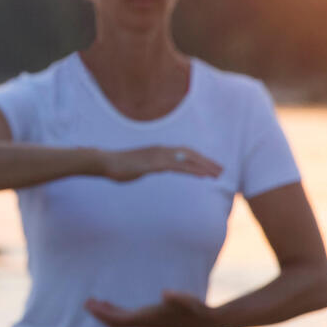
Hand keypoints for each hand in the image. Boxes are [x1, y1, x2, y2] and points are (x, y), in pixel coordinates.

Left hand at [85, 289, 220, 326]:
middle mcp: (144, 323)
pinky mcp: (150, 319)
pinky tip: (111, 305)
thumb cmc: (194, 309)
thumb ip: (177, 297)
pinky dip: (116, 312)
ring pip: (120, 320)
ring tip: (93, 303)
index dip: (103, 314)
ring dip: (106, 313)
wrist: (204, 322)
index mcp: (146, 319)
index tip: (90, 305)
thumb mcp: (187, 300)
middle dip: (100, 313)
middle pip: (115, 322)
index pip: (118, 320)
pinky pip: (126, 318)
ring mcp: (146, 322)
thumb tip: (166, 293)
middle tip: (86, 303)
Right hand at [99, 146, 222, 182]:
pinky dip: (193, 170)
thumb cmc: (118, 165)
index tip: (210, 166)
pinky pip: (179, 167)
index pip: (184, 152)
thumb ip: (148, 166)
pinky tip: (203, 176)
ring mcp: (158, 156)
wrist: (105, 162)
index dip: (199, 158)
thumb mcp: (138, 166)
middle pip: (190, 154)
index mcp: (158, 150)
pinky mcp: (155, 164)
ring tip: (217, 174)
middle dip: (207, 162)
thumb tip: (152, 169)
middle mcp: (161, 150)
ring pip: (188, 160)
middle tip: (221, 170)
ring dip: (204, 166)